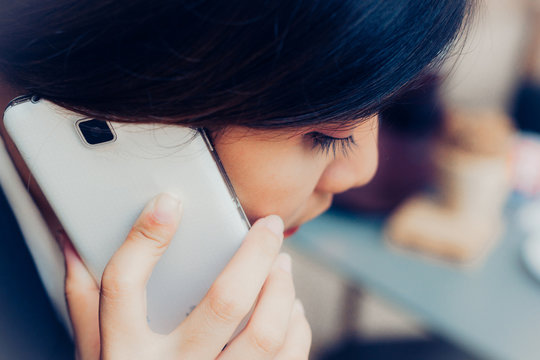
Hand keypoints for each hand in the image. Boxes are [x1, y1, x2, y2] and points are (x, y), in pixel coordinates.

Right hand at [63, 193, 311, 358]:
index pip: (124, 285)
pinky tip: (291, 310)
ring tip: (283, 265)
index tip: (169, 202)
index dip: (145, 238)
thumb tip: (75, 249)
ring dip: (282, 289)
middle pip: (224, 302)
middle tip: (270, 226)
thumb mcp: (96, 355)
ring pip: (265, 333)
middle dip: (256, 253)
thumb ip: (86, 306)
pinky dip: (296, 328)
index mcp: (124, 353)